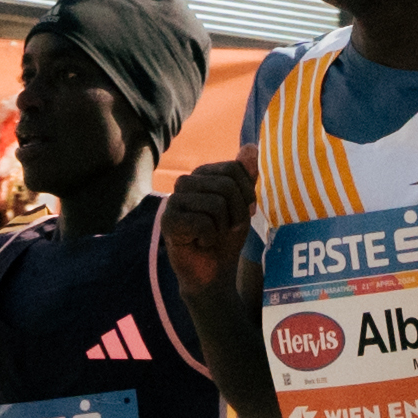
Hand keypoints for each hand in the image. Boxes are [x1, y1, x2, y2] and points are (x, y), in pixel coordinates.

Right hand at [162, 156, 256, 293]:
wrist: (213, 271)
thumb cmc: (227, 237)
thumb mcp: (243, 204)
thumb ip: (246, 177)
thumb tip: (251, 146)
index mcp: (203, 174)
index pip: (234, 169)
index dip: (246, 194)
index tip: (243, 212)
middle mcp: (185, 182)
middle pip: (226, 186)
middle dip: (237, 213)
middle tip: (226, 228)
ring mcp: (173, 200)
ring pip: (216, 204)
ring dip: (223, 226)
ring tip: (212, 234)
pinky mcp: (167, 221)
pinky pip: (202, 222)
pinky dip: (209, 237)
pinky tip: (200, 242)